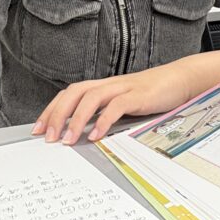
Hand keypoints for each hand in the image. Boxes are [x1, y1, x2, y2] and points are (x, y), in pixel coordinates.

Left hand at [31, 64, 195, 145]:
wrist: (180, 79)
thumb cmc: (151, 94)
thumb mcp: (123, 104)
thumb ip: (105, 113)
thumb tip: (84, 133)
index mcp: (103, 86)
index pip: (69, 94)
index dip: (52, 109)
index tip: (39, 129)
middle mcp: (109, 84)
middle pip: (74, 93)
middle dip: (57, 114)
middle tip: (48, 137)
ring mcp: (123, 88)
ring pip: (91, 98)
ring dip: (76, 119)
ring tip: (68, 140)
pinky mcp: (138, 95)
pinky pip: (117, 106)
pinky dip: (104, 121)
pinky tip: (96, 135)